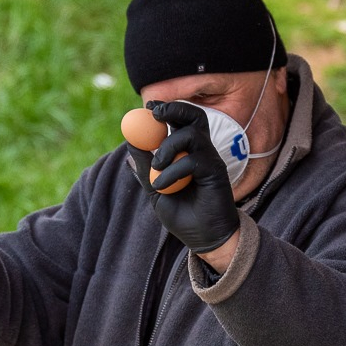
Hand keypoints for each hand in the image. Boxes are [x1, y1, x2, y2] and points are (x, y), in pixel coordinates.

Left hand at [131, 102, 240, 255]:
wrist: (203, 238)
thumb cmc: (182, 215)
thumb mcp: (155, 190)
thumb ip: (144, 168)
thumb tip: (130, 144)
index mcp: (189, 151)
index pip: (181, 120)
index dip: (167, 109)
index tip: (148, 107)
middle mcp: (202, 151)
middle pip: (194, 116)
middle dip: (174, 110)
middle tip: (154, 114)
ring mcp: (210, 160)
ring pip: (190, 135)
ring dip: (167, 147)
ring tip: (156, 167)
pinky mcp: (216, 172)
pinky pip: (192, 160)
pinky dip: (172, 171)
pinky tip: (164, 186)